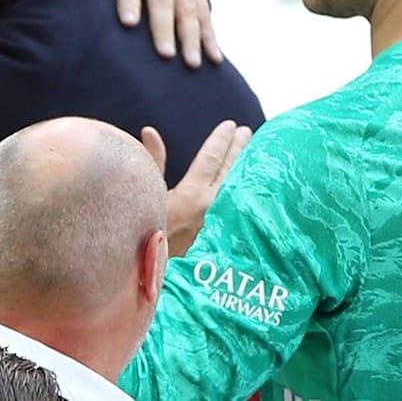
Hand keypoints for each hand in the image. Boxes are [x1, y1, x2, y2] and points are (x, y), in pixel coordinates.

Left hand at [86, 0, 222, 67]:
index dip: (129, 3)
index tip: (129, 24)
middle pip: (163, 1)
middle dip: (165, 29)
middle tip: (165, 55)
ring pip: (188, 9)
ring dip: (192, 38)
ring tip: (192, 64)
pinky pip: (205, 14)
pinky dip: (210, 38)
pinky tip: (214, 59)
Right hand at [144, 120, 252, 256]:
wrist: (153, 277)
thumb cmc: (145, 236)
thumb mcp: (148, 196)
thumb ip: (154, 161)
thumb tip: (150, 131)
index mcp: (192, 196)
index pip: (211, 159)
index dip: (221, 140)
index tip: (230, 125)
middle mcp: (212, 208)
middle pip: (231, 170)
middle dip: (239, 148)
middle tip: (247, 131)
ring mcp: (221, 223)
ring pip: (239, 188)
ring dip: (246, 168)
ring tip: (255, 152)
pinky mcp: (225, 236)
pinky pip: (241, 205)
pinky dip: (247, 189)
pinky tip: (252, 184)